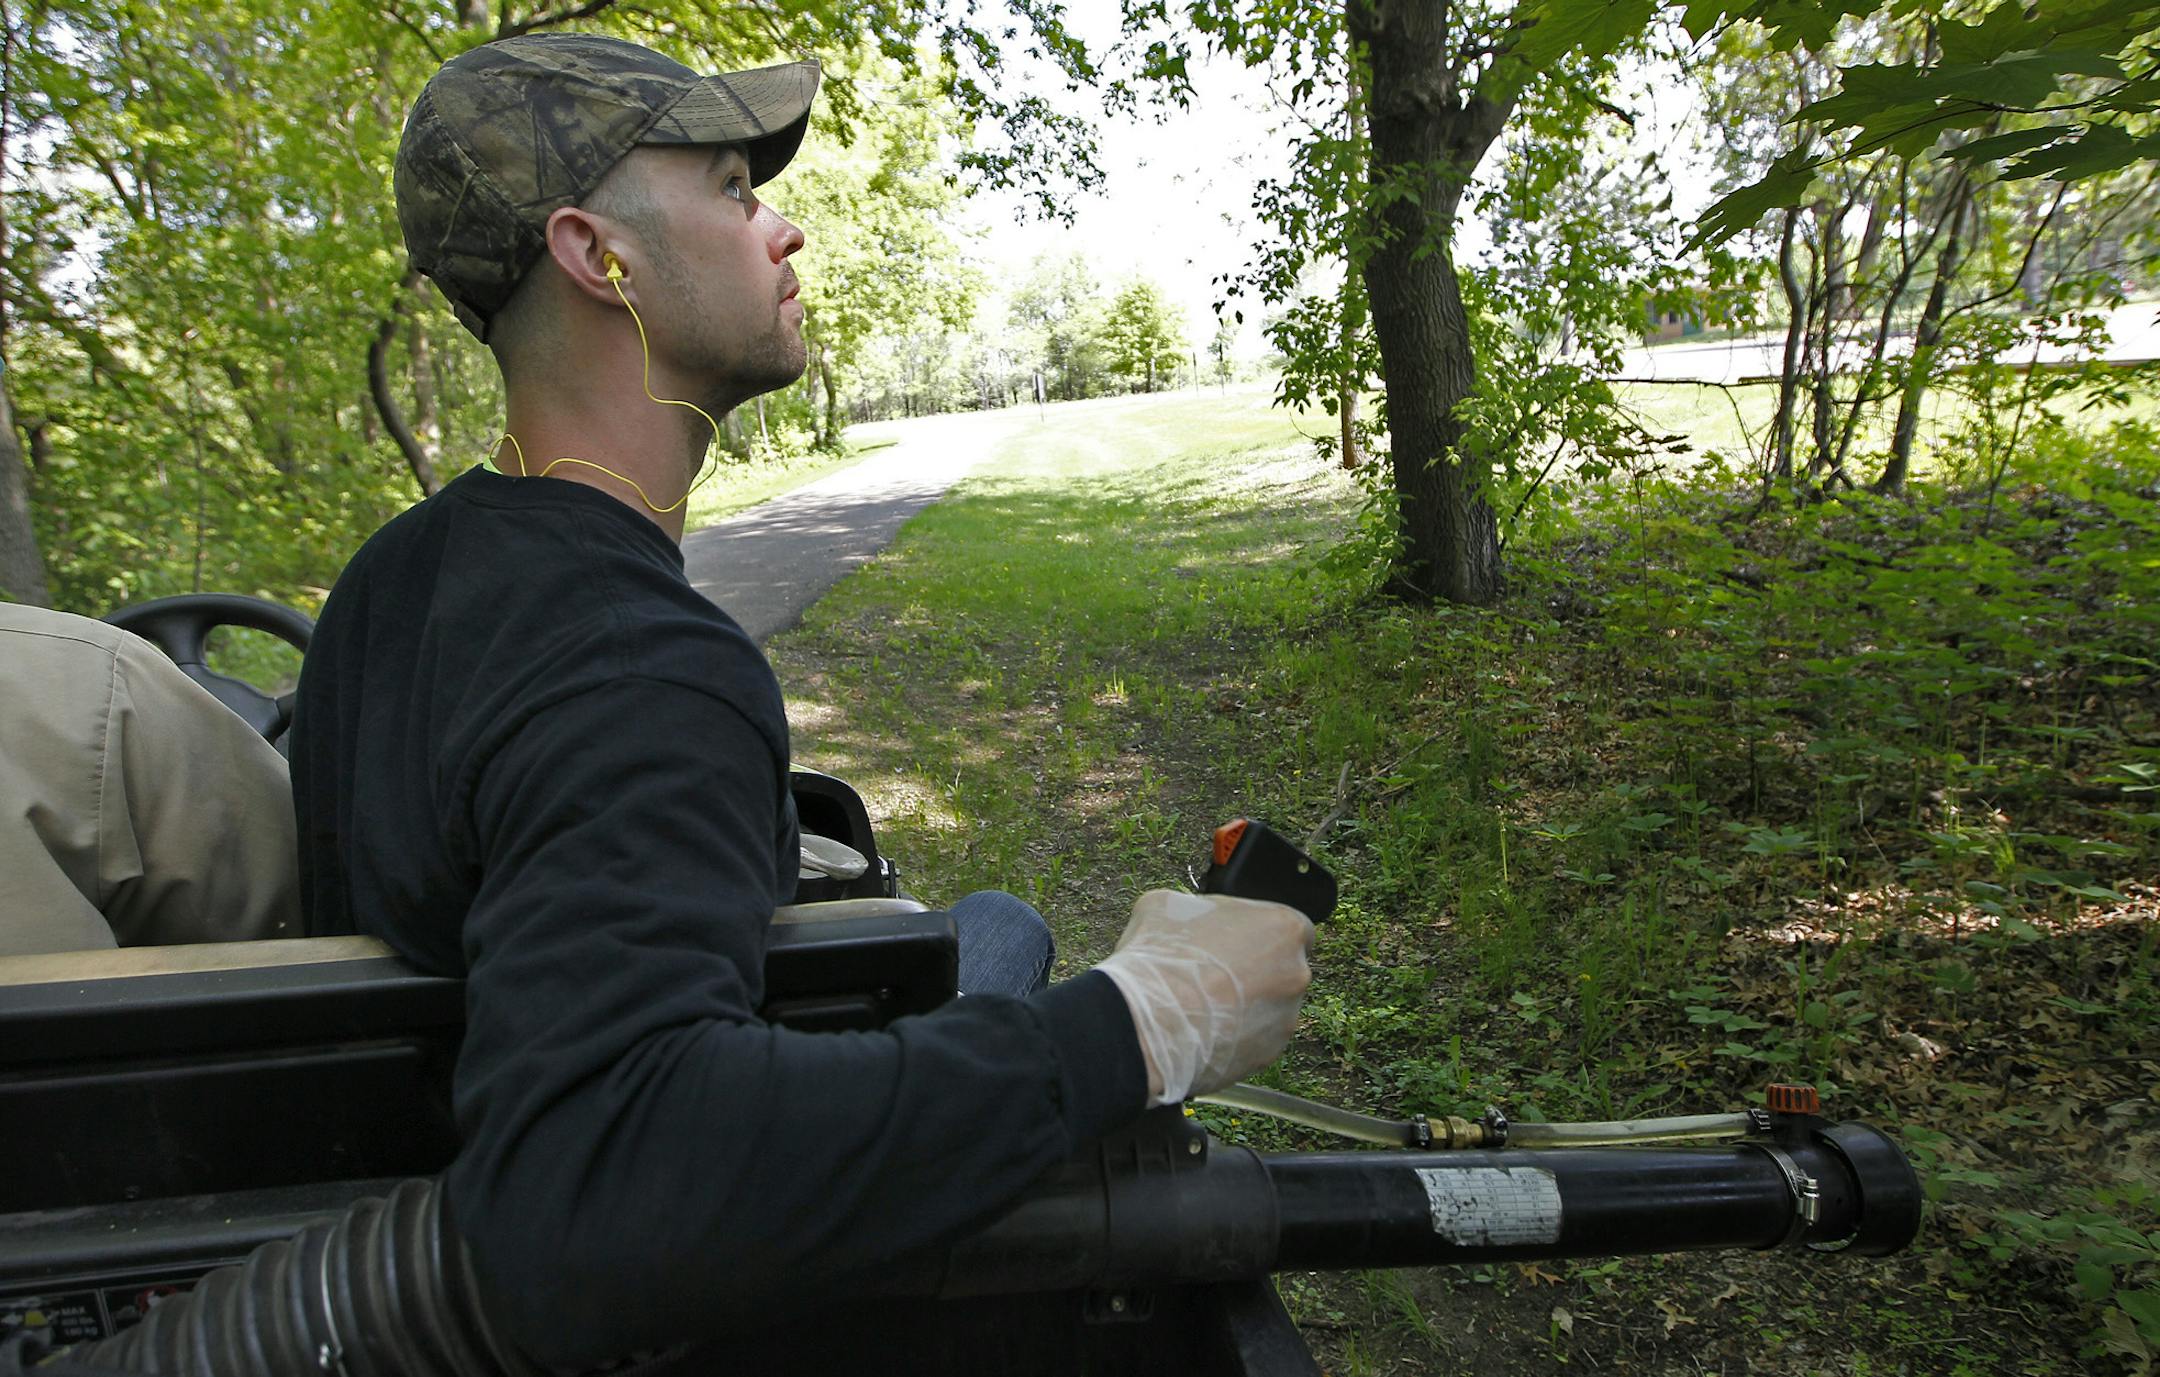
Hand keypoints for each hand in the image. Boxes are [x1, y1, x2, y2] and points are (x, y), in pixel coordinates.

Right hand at [1093, 889, 1314, 1105]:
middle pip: (1283, 969)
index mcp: (1284, 927)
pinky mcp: (1269, 1054)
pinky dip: (1235, 1037)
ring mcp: (1286, 1018)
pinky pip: (1256, 1040)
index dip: (1263, 934)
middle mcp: (1296, 973)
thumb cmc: (1160, 957)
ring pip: (1271, 1008)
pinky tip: (1202, 1030)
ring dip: (1245, 1006)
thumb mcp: (1170, 905)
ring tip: (1203, 1007)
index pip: (1292, 928)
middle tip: (1215, 975)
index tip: (1238, 942)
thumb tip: (1198, 918)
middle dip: (1255, 971)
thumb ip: (1202, 909)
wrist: (1144, 1024)